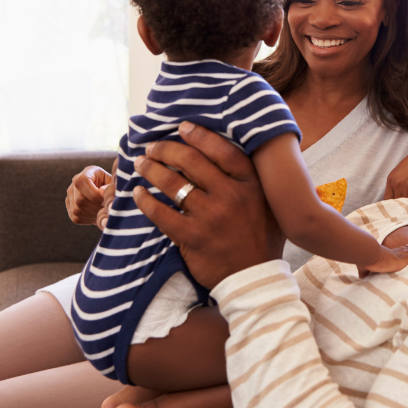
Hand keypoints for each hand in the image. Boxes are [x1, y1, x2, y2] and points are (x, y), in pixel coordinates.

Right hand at [65, 162, 114, 227]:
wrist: (105, 193)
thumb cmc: (110, 185)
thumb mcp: (112, 182)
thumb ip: (109, 186)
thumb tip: (101, 192)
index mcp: (85, 173)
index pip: (81, 182)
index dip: (94, 194)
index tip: (106, 199)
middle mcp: (74, 184)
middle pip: (80, 199)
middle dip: (96, 207)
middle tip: (106, 209)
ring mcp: (70, 196)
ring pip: (77, 210)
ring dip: (93, 214)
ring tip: (103, 212)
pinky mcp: (70, 208)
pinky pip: (76, 218)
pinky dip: (88, 220)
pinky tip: (96, 215)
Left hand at [132, 122, 282, 288]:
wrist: (254, 280)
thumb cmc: (262, 239)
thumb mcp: (268, 204)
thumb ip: (253, 180)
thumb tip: (232, 153)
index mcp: (250, 184)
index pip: (221, 150)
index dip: (199, 135)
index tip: (182, 127)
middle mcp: (230, 196)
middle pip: (191, 161)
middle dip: (166, 149)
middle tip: (153, 147)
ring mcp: (210, 217)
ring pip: (172, 184)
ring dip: (151, 170)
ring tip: (141, 164)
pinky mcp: (191, 237)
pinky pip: (161, 213)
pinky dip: (146, 201)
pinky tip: (139, 193)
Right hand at [361, 242, 407, 273]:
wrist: (369, 255)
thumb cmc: (366, 260)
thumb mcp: (364, 267)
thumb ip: (364, 272)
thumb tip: (360, 277)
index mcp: (385, 254)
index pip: (395, 251)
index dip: (401, 249)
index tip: (407, 246)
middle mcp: (392, 254)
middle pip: (404, 250)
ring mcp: (396, 256)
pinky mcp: (400, 260)